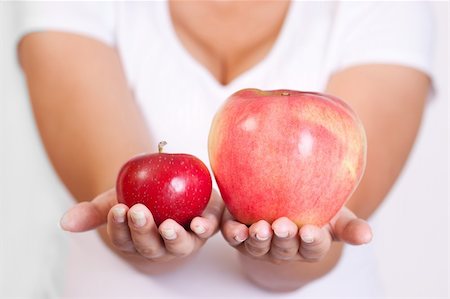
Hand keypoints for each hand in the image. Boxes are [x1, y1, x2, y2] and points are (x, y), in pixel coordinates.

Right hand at [60, 188, 223, 262]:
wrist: (168, 185)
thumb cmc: (138, 197)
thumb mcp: (114, 200)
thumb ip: (92, 212)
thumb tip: (65, 222)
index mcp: (136, 242)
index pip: (123, 240)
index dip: (119, 227)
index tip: (117, 209)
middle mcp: (160, 247)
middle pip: (151, 246)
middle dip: (143, 232)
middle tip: (138, 212)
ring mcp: (184, 240)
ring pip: (180, 245)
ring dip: (174, 238)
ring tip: (167, 225)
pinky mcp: (206, 226)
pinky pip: (208, 229)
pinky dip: (205, 228)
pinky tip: (200, 222)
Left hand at [221, 206, 371, 263]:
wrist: (284, 197)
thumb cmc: (314, 207)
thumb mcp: (335, 215)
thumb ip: (349, 225)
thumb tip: (368, 236)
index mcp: (309, 245)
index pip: (313, 247)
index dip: (312, 241)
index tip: (312, 231)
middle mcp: (284, 249)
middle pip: (284, 248)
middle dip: (284, 239)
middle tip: (283, 226)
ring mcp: (261, 244)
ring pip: (258, 246)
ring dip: (258, 239)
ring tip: (259, 228)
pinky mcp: (240, 233)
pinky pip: (235, 237)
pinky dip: (234, 234)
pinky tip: (234, 228)